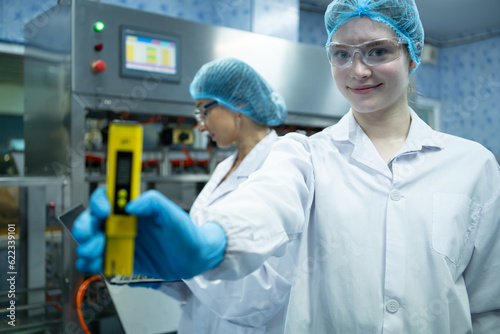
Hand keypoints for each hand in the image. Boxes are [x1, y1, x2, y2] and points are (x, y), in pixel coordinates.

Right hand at [72, 187, 226, 280]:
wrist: (194, 258)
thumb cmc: (185, 232)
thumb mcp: (172, 213)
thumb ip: (153, 203)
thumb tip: (132, 204)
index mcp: (133, 208)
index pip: (107, 197)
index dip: (100, 201)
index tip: (105, 211)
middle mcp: (122, 223)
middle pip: (91, 220)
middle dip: (85, 228)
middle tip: (92, 237)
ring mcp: (120, 241)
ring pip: (91, 241)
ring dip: (86, 247)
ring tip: (95, 253)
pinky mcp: (120, 259)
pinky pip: (98, 261)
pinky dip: (91, 264)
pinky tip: (96, 265)